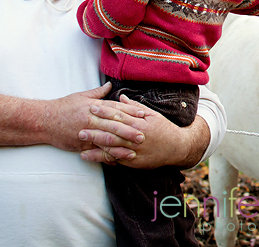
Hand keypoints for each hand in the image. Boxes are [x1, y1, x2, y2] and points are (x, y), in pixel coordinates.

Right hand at [43, 82, 144, 152]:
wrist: (43, 120)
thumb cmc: (63, 107)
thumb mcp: (81, 96)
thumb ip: (97, 93)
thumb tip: (109, 85)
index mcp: (94, 106)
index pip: (116, 108)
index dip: (131, 110)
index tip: (144, 113)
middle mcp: (92, 118)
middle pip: (115, 124)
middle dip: (130, 129)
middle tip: (144, 134)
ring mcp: (87, 132)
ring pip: (107, 138)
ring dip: (122, 145)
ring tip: (135, 149)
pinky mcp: (81, 143)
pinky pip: (96, 150)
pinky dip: (107, 155)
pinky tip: (117, 160)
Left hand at [81, 95, 209, 168]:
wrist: (177, 148)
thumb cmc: (164, 129)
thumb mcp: (153, 115)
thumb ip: (135, 107)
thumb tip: (120, 97)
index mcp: (141, 122)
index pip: (120, 115)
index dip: (105, 111)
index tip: (92, 107)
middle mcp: (137, 136)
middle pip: (114, 131)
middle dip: (97, 127)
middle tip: (81, 124)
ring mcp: (135, 150)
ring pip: (113, 146)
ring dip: (96, 143)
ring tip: (81, 140)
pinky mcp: (134, 161)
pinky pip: (115, 158)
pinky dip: (102, 157)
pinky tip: (89, 156)